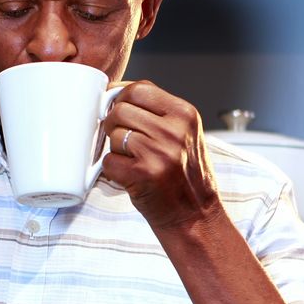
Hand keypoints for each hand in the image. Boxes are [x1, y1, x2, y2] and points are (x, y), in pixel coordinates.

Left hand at [101, 81, 223, 230]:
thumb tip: (115, 96)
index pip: (139, 89)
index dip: (120, 98)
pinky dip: (113, 170)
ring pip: (113, 135)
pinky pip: (109, 161)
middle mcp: (173, 130)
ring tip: (134, 161)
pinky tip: (131, 176)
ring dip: (116, 149)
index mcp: (184, 114)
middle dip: (114, 125)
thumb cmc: (184, 173)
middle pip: (120, 110)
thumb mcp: (183, 133)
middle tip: (124, 141)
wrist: (195, 214)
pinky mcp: (143, 174)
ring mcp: (158, 152)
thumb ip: (156, 113)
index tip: (118, 110)